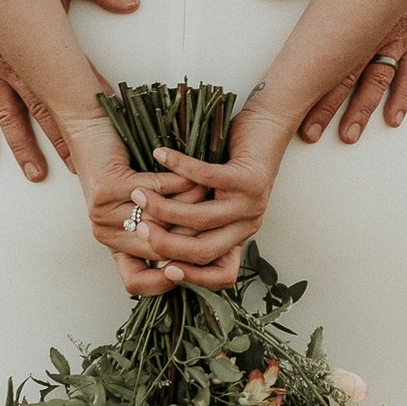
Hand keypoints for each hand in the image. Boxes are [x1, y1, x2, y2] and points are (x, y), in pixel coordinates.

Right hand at [0, 0, 139, 177]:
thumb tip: (132, 3)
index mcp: (39, 41)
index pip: (71, 80)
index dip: (89, 107)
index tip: (106, 133)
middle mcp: (13, 62)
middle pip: (42, 109)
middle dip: (61, 140)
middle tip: (78, 169)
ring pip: (8, 116)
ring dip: (22, 146)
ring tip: (36, 173)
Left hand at [58, 111, 248, 296]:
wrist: (92, 128)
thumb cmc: (122, 165)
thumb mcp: (145, 206)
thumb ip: (165, 230)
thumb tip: (204, 250)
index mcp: (114, 244)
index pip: (136, 281)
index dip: (169, 279)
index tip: (200, 261)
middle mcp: (105, 234)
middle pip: (161, 248)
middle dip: (192, 230)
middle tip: (215, 214)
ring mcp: (103, 213)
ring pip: (162, 220)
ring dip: (190, 203)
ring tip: (208, 190)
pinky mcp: (107, 189)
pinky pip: (156, 190)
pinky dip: (179, 182)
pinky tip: (192, 174)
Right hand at [112, 102, 297, 289]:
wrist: (268, 127)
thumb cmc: (234, 161)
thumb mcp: (214, 198)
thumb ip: (193, 220)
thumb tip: (151, 239)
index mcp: (238, 236)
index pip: (222, 274)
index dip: (192, 278)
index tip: (161, 269)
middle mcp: (247, 225)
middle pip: (203, 251)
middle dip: (165, 244)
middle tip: (137, 228)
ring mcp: (251, 204)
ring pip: (201, 218)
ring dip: (164, 208)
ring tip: (139, 194)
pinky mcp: (249, 178)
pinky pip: (207, 178)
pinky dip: (179, 167)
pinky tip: (159, 156)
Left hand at [253, 0, 406, 142]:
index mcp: (350, 7)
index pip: (327, 55)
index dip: (312, 84)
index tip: (294, 107)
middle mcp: (376, 27)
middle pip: (349, 75)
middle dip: (329, 106)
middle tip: (311, 133)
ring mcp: (398, 33)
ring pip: (379, 79)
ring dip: (364, 108)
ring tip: (349, 135)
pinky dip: (403, 95)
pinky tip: (393, 119)